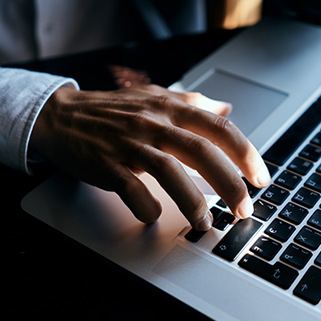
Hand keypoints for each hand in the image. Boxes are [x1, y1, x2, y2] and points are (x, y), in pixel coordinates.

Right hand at [28, 84, 270, 230]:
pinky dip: (147, 206)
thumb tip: (226, 108)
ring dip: (192, 202)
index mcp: (169, 109)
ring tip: (205, 223)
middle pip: (201, 152)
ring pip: (169, 172)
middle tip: (243, 208)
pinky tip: (155, 216)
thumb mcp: (154, 97)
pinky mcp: (106, 165)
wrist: (60, 115)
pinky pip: (130, 189)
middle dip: (229, 184)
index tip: (260, 177)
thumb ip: (191, 103)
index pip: (218, 127)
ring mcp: (129, 144)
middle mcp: (153, 124)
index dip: (245, 153)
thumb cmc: (111, 110)